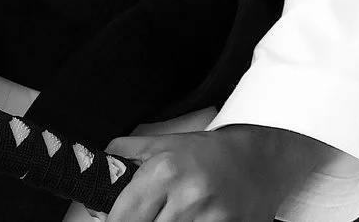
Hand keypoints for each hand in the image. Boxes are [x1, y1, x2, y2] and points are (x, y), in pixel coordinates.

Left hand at [101, 123, 330, 221]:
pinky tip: (188, 220)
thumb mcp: (162, 143)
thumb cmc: (207, 153)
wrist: (258, 158)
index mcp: (164, 171)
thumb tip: (99, 170)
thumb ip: (125, 154)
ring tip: (168, 216)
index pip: (123, 216)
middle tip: (146, 217)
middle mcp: (186, 196)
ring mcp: (211, 217)